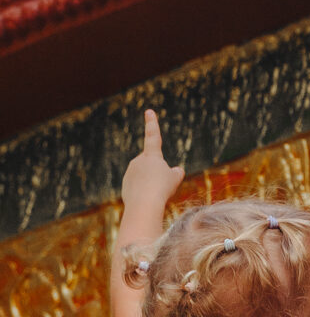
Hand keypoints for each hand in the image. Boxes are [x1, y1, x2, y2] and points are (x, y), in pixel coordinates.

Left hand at [120, 108, 184, 224]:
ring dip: (151, 186)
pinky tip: (146, 201)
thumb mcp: (175, 179)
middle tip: (163, 186)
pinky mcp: (125, 185)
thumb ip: (176, 173)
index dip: (152, 123)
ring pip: (145, 179)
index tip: (149, 111)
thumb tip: (176, 171)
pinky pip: (138, 189)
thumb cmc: (162, 189)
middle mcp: (138, 161)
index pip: (153, 136)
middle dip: (158, 174)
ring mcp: (130, 173)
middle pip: (152, 166)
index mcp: (151, 155)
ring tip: (154, 194)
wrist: (144, 205)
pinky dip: (144, 194)